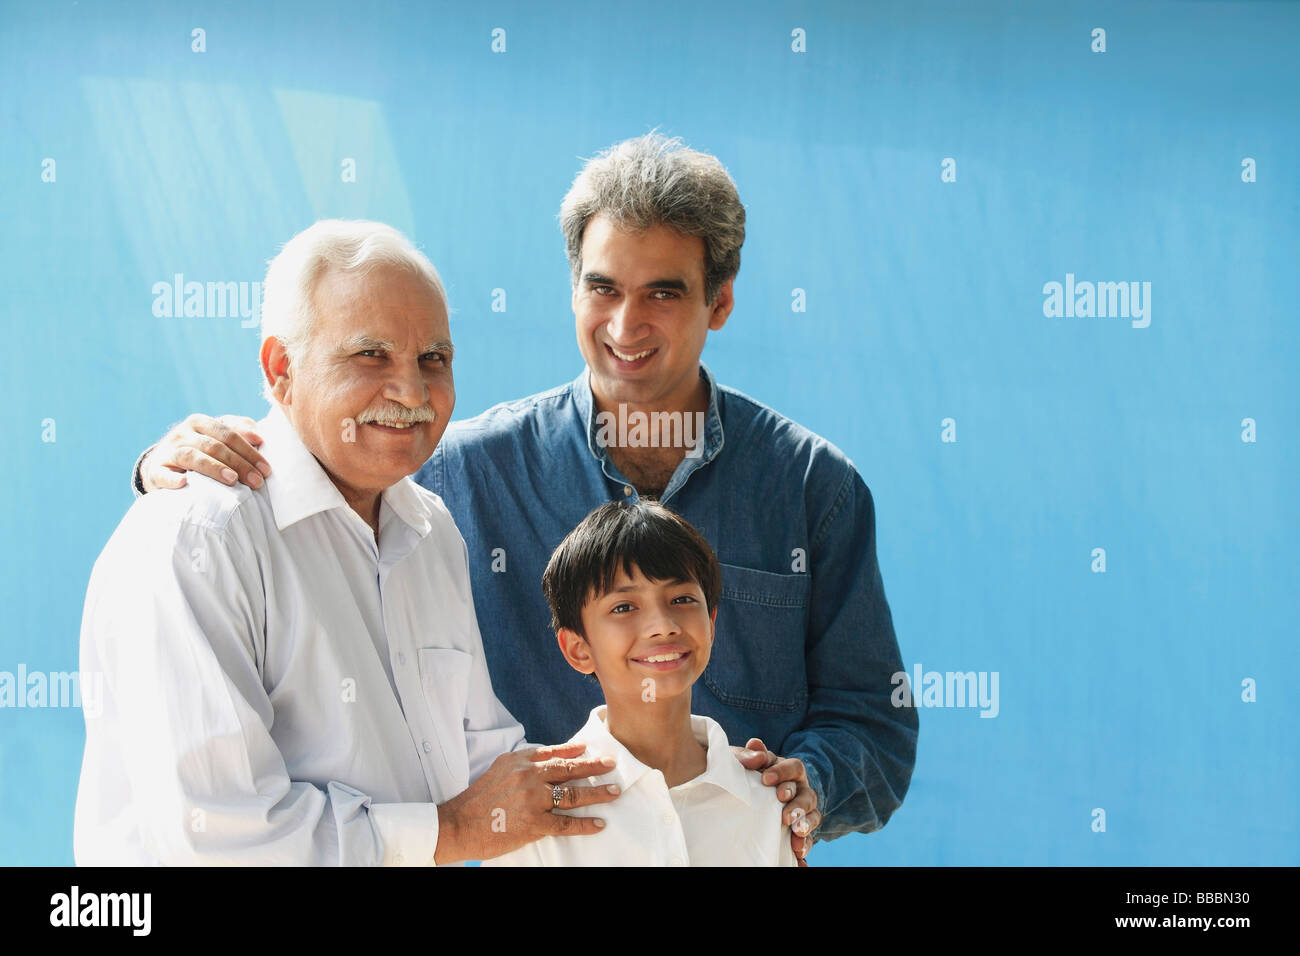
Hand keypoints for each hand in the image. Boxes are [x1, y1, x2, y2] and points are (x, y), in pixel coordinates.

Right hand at [141, 414, 269, 491]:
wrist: (161, 465)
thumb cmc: (200, 451)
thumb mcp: (217, 437)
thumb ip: (238, 431)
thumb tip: (259, 437)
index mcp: (201, 422)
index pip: (229, 434)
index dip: (249, 451)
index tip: (266, 469)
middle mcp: (183, 433)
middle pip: (215, 446)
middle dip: (239, 464)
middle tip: (257, 481)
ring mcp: (168, 451)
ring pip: (192, 456)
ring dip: (214, 468)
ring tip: (233, 480)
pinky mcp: (155, 470)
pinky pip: (163, 474)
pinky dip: (173, 478)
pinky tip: (184, 482)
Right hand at [434, 742, 621, 863]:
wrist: (458, 825)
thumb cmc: (477, 800)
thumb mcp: (498, 770)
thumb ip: (522, 765)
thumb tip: (547, 761)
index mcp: (519, 761)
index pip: (553, 752)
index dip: (575, 750)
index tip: (591, 748)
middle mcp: (528, 776)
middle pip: (569, 769)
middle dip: (594, 766)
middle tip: (612, 764)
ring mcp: (532, 800)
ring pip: (573, 794)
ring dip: (597, 792)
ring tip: (614, 791)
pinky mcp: (534, 824)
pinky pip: (566, 823)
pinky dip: (585, 824)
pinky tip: (599, 823)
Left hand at [734, 737, 818, 864]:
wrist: (744, 800)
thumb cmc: (746, 775)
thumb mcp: (742, 763)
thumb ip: (746, 754)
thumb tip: (755, 745)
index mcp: (788, 770)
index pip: (793, 767)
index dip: (782, 772)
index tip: (766, 779)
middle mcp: (799, 789)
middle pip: (806, 794)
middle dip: (796, 803)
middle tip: (784, 813)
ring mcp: (802, 810)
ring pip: (813, 815)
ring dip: (805, 823)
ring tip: (796, 831)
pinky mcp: (800, 830)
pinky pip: (809, 838)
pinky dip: (805, 845)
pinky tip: (798, 853)